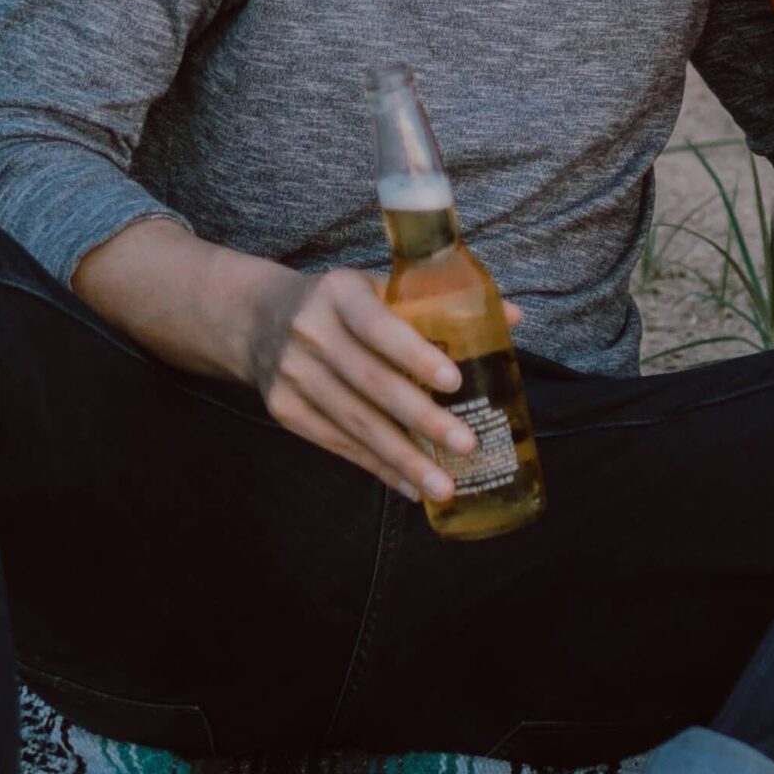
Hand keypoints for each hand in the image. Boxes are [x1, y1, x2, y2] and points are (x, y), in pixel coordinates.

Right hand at [233, 266, 522, 503]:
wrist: (259, 320)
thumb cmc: (341, 304)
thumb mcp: (377, 287)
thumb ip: (439, 303)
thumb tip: (514, 317)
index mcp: (340, 293)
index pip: (379, 325)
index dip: (414, 355)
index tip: (453, 382)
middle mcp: (311, 332)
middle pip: (371, 383)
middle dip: (421, 419)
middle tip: (466, 444)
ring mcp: (293, 374)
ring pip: (354, 424)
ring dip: (403, 459)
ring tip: (445, 485)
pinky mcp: (284, 410)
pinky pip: (337, 445)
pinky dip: (377, 468)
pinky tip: (410, 486)